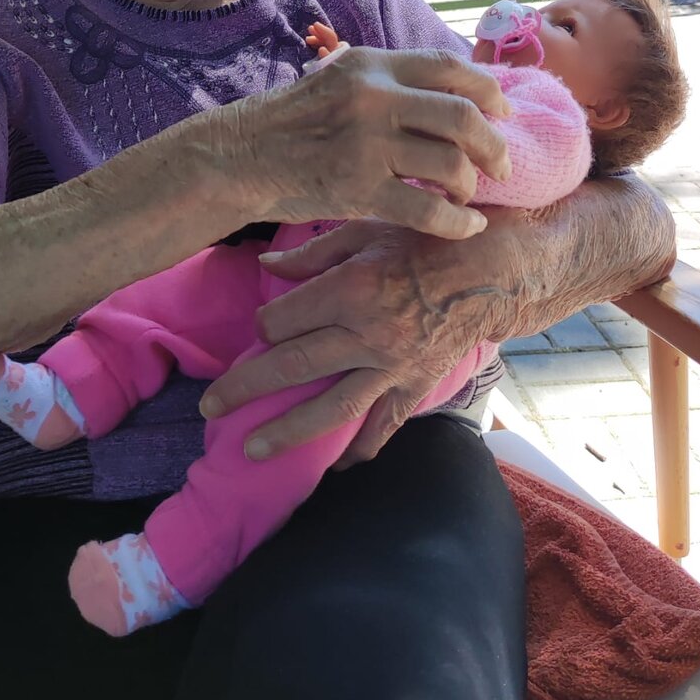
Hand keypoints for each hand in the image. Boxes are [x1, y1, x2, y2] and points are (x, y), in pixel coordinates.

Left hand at [200, 214, 526, 462]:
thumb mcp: (366, 231)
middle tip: (209, 408)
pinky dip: (356, 452)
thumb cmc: (423, 242)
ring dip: (286, 433)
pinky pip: (381, 428)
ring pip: (329, 410)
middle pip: (292, 368)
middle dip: (245, 388)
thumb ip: (312, 254)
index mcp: (351, 290)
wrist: (490, 272)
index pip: (284, 320)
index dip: (263, 325)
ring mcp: (392, 369)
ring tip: (251, 452)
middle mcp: (367, 335)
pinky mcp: (414, 388)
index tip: (259, 327)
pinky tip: (331, 468)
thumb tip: (264, 267)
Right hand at [224, 46, 512, 240]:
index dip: (489, 90)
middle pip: (463, 116)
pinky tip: (465, 226)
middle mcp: (374, 98)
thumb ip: (387, 80)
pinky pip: (428, 210)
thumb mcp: (336, 79)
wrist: (238, 157)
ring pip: (451, 164)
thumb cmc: (290, 121)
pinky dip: (457, 223)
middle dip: (495, 145)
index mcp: (372, 65)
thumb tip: (447, 89)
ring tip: (467, 196)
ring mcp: (367, 144)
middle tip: (501, 166)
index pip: (450, 67)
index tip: (503, 113)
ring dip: (471, 185)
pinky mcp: (358, 190)